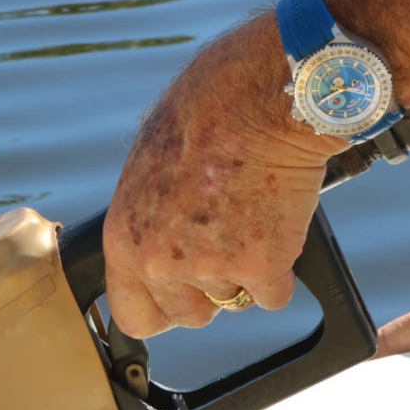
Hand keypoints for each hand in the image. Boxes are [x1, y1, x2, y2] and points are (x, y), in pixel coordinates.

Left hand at [104, 14, 339, 338]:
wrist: (260, 94)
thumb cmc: (206, 111)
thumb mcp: (150, 167)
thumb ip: (150, 220)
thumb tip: (160, 241)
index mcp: (125, 238)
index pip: (133, 315)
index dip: (161, 308)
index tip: (178, 298)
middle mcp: (160, 262)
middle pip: (190, 315)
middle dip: (210, 290)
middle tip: (227, 243)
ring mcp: (211, 268)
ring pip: (236, 299)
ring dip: (249, 270)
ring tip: (253, 215)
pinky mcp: (262, 267)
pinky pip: (276, 295)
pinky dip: (284, 267)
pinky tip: (279, 221)